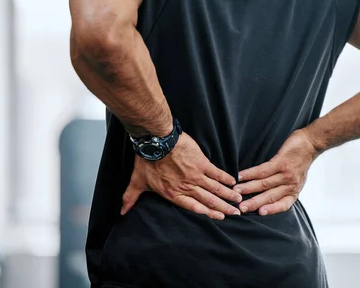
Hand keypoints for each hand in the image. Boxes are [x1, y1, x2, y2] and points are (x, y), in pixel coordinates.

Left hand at [121, 133, 242, 219]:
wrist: (157, 141)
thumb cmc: (147, 160)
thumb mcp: (137, 181)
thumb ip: (131, 197)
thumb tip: (122, 211)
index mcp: (173, 193)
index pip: (194, 207)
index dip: (208, 213)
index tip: (219, 218)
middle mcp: (187, 187)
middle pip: (209, 200)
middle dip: (223, 208)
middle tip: (235, 213)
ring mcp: (196, 175)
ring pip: (215, 188)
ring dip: (228, 195)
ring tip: (237, 200)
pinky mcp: (201, 162)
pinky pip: (216, 173)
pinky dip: (225, 177)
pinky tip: (232, 182)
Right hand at [233, 130, 318, 215]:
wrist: (310, 143)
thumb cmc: (300, 162)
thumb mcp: (297, 180)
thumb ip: (284, 189)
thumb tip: (265, 197)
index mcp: (294, 191)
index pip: (283, 205)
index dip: (271, 210)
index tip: (259, 213)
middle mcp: (290, 185)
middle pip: (269, 196)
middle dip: (254, 203)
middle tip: (240, 208)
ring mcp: (286, 173)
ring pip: (264, 183)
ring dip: (248, 187)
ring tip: (236, 190)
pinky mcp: (281, 161)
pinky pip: (263, 170)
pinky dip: (250, 173)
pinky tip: (241, 175)